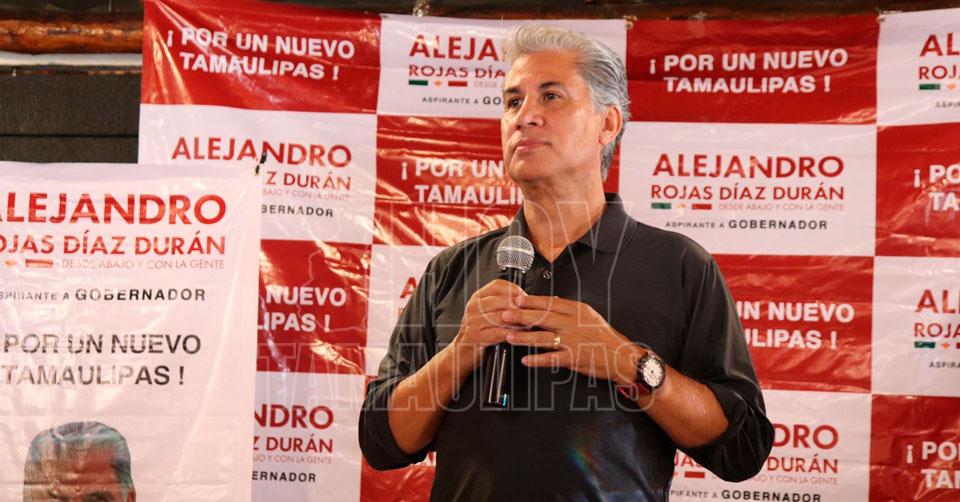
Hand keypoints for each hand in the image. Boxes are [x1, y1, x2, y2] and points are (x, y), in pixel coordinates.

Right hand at [451, 279, 526, 367]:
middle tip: (530, 313)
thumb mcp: (487, 313)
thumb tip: (524, 300)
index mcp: (477, 298)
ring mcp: (473, 321)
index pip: (498, 285)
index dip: (514, 289)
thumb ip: (501, 304)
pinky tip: (519, 335)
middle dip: (519, 307)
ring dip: (518, 321)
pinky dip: (512, 334)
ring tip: (528, 325)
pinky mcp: (476, 337)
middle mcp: (474, 307)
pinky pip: (499, 332)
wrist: (463, 352)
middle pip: (502, 300)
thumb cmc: (479, 332)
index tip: (524, 298)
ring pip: (502, 316)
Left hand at [501, 295, 645, 384]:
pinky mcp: (575, 358)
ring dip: (524, 337)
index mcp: (578, 311)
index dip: (531, 301)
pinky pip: (552, 358)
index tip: (516, 299)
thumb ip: (569, 309)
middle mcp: (574, 324)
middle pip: (543, 318)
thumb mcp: (589, 316)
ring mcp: (574, 341)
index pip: (550, 303)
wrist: (622, 356)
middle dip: (521, 316)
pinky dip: (538, 359)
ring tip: (509, 336)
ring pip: (544, 337)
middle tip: (505, 314)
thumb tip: (552, 299)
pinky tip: (525, 359)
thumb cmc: (604, 336)